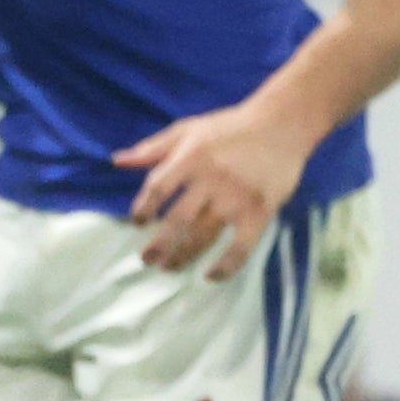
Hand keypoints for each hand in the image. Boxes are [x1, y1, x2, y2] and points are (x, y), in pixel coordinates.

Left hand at [111, 99, 315, 279]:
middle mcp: (212, 178)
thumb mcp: (187, 130)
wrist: (283, 124)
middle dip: (158, 244)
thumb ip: (152, 148)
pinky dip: (226, 265)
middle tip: (146, 259)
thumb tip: (117, 161)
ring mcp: (236, 197)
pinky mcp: (260, 211)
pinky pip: (241, 246)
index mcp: (190, 156)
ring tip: (168, 267)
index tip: (138, 222)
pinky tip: (211, 276)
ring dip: (183, 256)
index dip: (143, 208)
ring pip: (203, 235)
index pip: (157, 188)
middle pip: (177, 219)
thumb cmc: (230, 128)